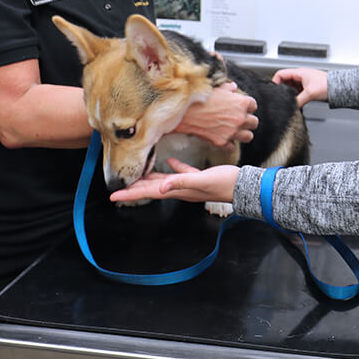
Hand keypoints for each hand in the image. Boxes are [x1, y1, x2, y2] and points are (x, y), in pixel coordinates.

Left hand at [109, 159, 239, 204]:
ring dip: (150, 179)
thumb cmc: (225, 183)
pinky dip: (173, 169)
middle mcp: (181, 189)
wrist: (244, 186)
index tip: (113, 196)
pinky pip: (181, 173)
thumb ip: (182, 181)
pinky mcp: (199, 178)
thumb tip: (161, 187)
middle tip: (117, 186)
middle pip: (152, 189)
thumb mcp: (202, 180)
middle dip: (134, 188)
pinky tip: (171, 162)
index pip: (149, 192)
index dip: (130, 194)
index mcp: (178, 190)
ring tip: (137, 175)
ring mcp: (189, 185)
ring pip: (164, 182)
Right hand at [175, 83, 257, 147]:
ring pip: (248, 136)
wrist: (184, 112)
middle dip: (247, 121)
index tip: (241, 108)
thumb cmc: (199, 98)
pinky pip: (232, 148)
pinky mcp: (222, 142)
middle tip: (238, 120)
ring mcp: (232, 131)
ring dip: (242, 134)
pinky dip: (228, 145)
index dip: (247, 106)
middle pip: (254, 122)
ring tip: (234, 131)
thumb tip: (233, 87)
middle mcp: (240, 118)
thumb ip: (228, 88)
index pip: (254, 105)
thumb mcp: (216, 88)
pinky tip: (222, 139)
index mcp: (241, 102)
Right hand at [272, 68, 327, 106]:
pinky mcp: (307, 88)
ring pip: (290, 87)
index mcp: (299, 73)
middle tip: (281, 97)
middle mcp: (300, 76)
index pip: (281, 74)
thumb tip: (291, 106)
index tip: (273, 90)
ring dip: (289, 94)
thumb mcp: (310, 93)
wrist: (337, 88)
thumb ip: (298, 100)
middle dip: (281, 89)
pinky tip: (296, 102)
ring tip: (289, 100)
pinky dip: (294, 96)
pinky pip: (296, 92)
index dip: (275, 81)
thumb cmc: (327, 85)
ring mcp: (303, 82)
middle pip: (284, 81)